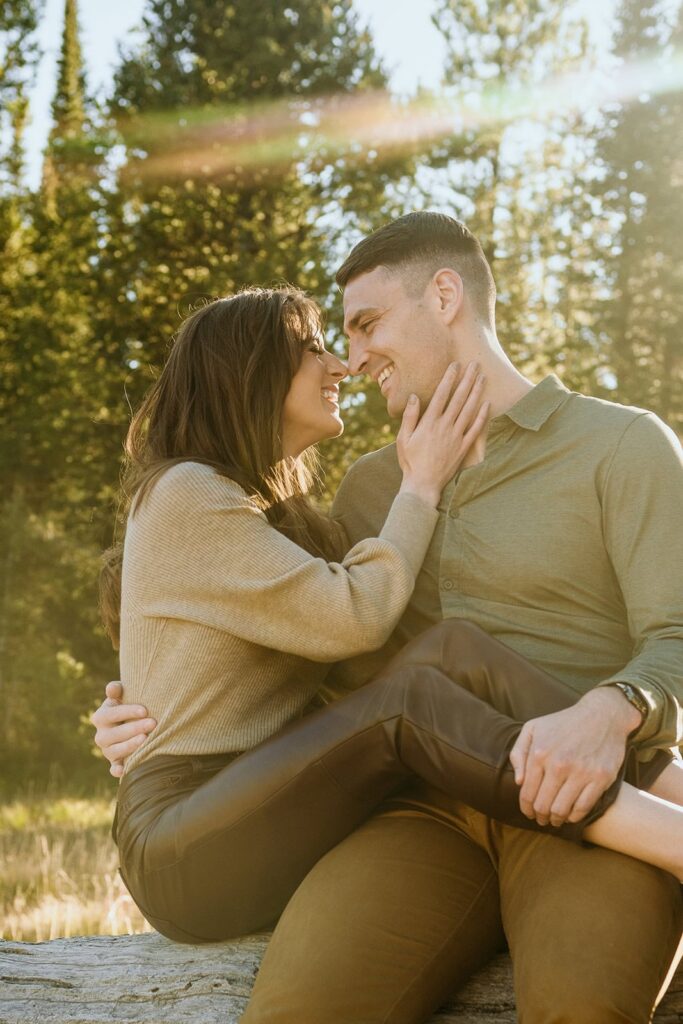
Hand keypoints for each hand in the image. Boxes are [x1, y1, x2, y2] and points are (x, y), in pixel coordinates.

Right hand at [90, 681, 155, 777]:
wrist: (130, 722)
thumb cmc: (128, 705)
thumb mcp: (121, 695)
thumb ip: (116, 690)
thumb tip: (112, 688)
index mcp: (101, 717)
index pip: (111, 714)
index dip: (127, 712)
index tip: (144, 710)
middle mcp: (101, 735)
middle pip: (114, 734)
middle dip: (134, 728)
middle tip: (153, 723)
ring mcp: (107, 750)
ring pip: (115, 751)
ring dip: (129, 746)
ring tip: (146, 740)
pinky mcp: (115, 762)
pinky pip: (113, 768)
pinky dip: (117, 770)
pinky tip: (123, 771)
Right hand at [397, 361, 489, 506]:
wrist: (423, 484)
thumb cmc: (410, 461)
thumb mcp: (403, 438)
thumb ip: (410, 417)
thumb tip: (415, 397)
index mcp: (429, 423)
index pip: (441, 395)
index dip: (449, 378)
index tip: (455, 365)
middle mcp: (444, 427)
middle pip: (459, 398)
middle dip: (467, 379)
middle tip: (475, 364)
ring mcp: (456, 437)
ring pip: (469, 410)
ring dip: (477, 392)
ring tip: (483, 378)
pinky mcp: (463, 448)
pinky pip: (475, 429)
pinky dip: (482, 416)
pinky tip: (487, 404)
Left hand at [508, 687, 637, 826]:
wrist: (602, 715)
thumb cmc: (563, 723)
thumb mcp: (533, 728)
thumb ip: (518, 753)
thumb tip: (518, 781)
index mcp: (539, 753)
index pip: (527, 793)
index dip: (526, 808)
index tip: (528, 813)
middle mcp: (559, 764)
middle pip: (543, 805)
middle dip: (540, 816)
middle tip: (541, 819)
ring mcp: (581, 772)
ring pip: (562, 810)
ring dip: (556, 819)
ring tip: (555, 819)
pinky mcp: (601, 778)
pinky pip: (584, 807)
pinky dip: (574, 817)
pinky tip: (570, 815)